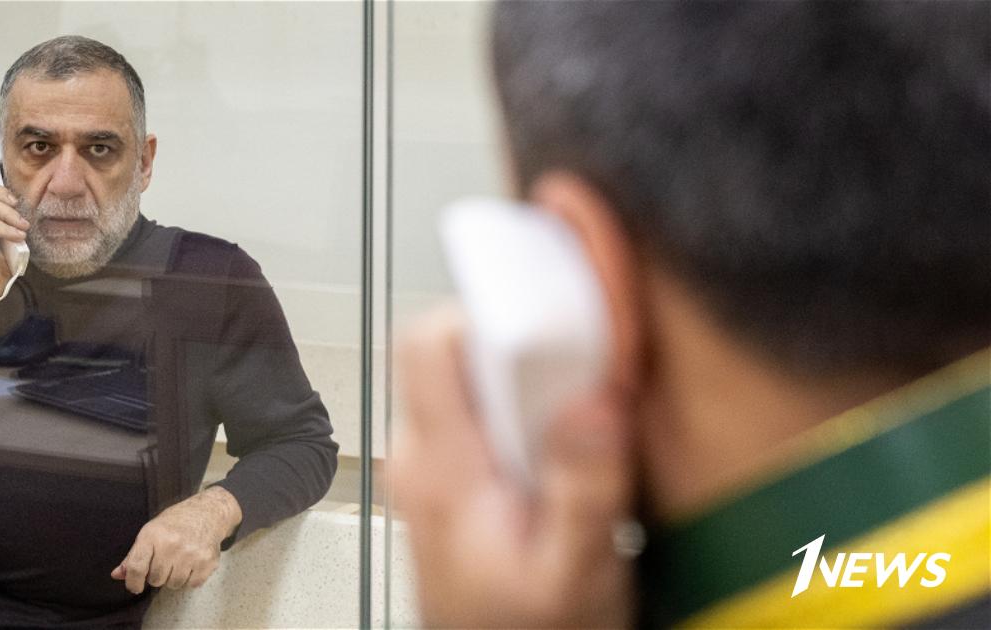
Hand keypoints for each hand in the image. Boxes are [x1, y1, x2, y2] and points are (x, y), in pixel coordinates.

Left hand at [111, 486, 242, 592]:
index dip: (132, 582)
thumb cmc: (175, 522)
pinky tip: (191, 563)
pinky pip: (191, 585)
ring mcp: (191, 554)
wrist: (208, 512)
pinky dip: (190, 579)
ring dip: (174, 578)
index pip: (136, 567)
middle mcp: (171, 544)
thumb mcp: (151, 531)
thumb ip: (133, 555)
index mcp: (153, 535)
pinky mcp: (207, 562)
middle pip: (156, 580)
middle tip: (165, 561)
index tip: (135, 586)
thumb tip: (117, 575)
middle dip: (158, 575)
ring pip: (174, 584)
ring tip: (179, 561)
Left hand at [391, 305, 637, 627]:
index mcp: (441, 471)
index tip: (549, 329)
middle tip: (580, 377)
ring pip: (466, 380)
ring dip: (525, 383)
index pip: (428, 345)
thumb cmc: (523, 628)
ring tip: (576, 417)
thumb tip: (593, 400)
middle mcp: (421, 457)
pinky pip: (474, 412)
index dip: (487, 315)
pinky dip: (520, 411)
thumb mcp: (574, 571)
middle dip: (522, 350)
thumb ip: (583, 485)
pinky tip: (559, 447)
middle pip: (453, 353)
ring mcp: (429, 465)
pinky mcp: (446, 476)